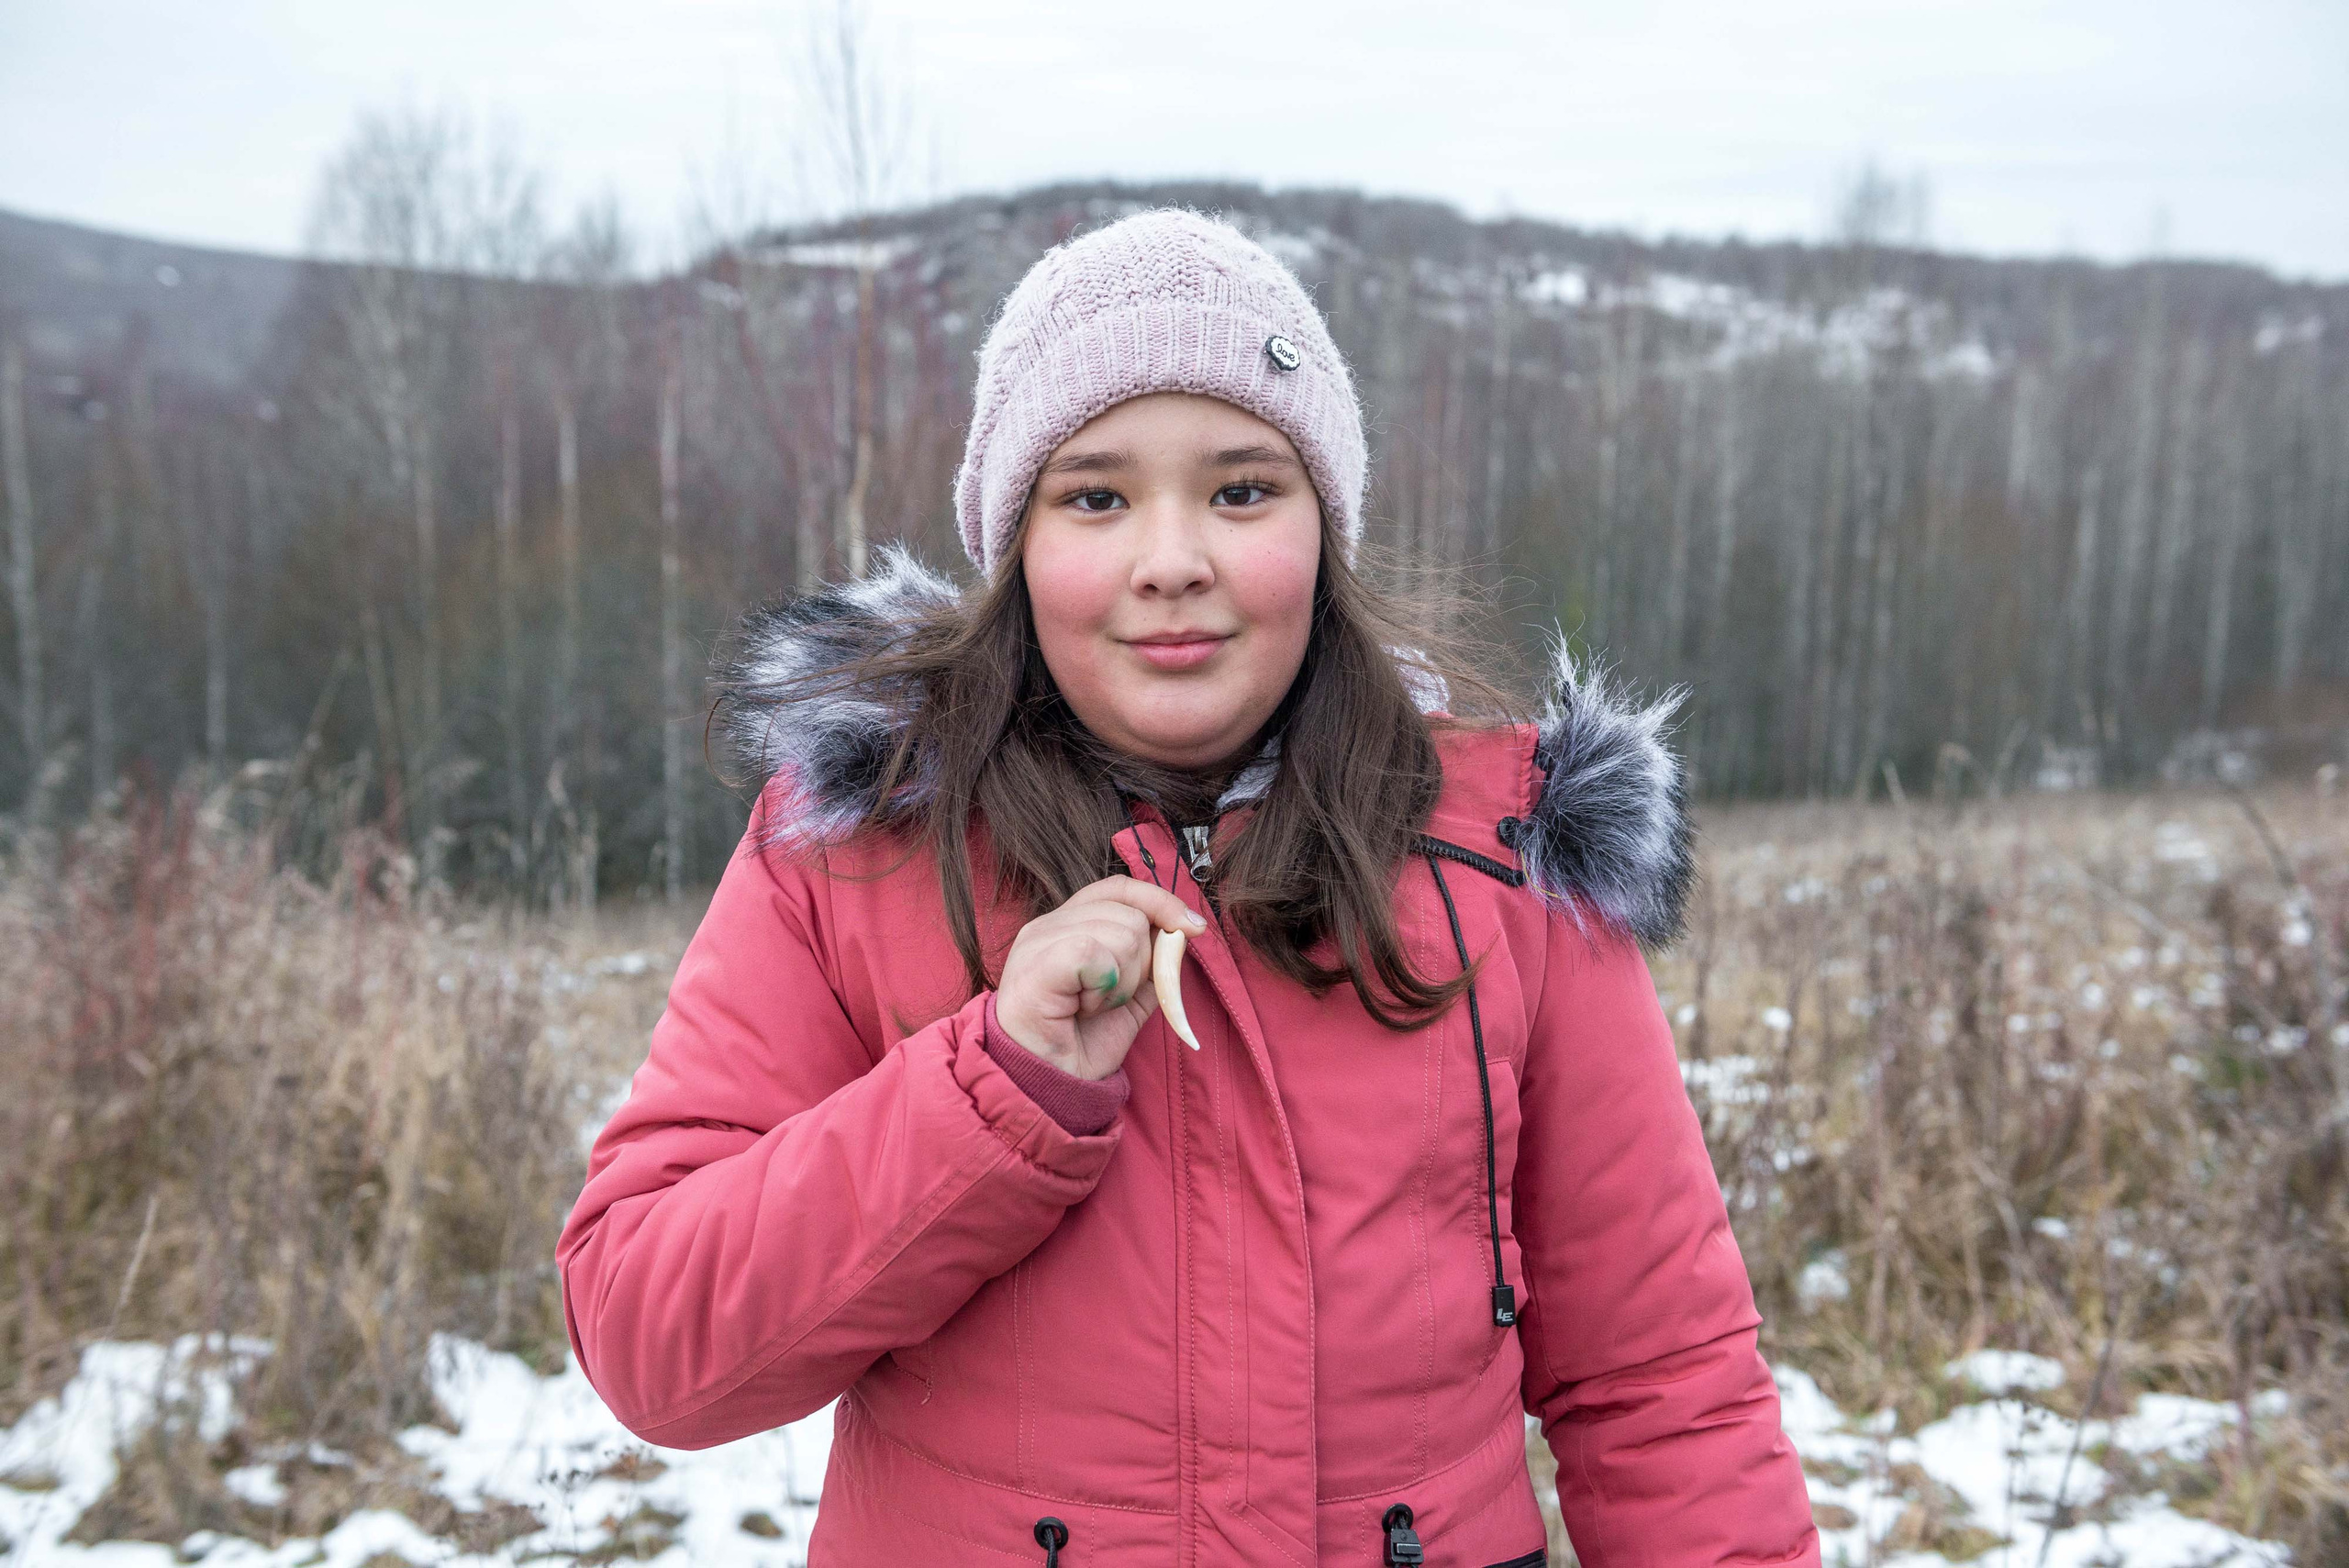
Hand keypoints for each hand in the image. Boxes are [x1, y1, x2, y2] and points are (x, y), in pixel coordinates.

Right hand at [994, 875, 1206, 1080]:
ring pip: (1121, 932)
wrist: (1047, 1088)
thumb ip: (1151, 963)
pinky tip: (1084, 1008)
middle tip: (1111, 1000)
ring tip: (1093, 1007)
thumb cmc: (1079, 1044)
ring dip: (1122, 982)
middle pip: (1130, 914)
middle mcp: (1049, 925)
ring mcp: (1038, 941)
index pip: (1119, 889)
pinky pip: (1095, 952)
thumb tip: (1182, 933)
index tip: (1192, 928)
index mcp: (1068, 925)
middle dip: (1141, 964)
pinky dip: (1104, 986)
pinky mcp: (1036, 963)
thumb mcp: (1129, 997)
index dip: (1160, 901)